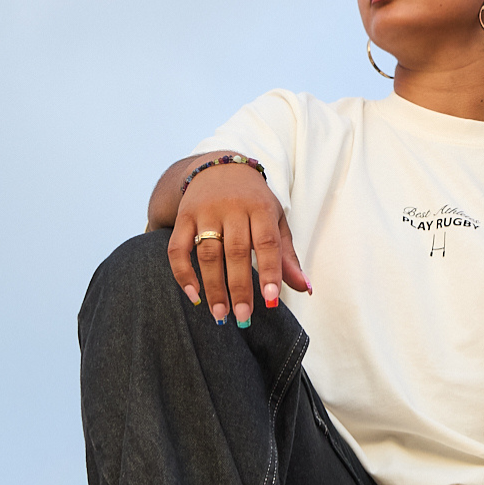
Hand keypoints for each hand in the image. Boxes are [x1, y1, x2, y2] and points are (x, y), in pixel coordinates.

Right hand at [167, 161, 310, 325]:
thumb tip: (306, 288)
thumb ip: (287, 256)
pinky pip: (177, 249)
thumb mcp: (275, 221)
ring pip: (207, 253)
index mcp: (261, 207)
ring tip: (220, 314)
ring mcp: (205, 212)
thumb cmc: (254, 202)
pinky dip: (183, 273)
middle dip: (239, 287)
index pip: (266, 241)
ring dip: (213, 286)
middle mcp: (232, 208)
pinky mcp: (183, 217)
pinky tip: (194, 295)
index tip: (271, 300)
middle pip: (236, 251)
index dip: (270, 271)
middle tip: (243, 316)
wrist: (220, 168)